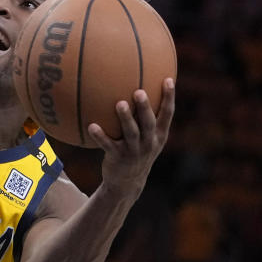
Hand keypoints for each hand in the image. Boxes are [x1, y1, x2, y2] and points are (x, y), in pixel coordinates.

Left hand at [87, 78, 174, 195]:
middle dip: (145, 107)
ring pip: (130, 133)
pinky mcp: (117, 157)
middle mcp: (149, 142)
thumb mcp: (147, 138)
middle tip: (139, 91)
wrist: (127, 182)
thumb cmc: (136, 152)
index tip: (167, 79)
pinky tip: (92, 126)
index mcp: (158, 135)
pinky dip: (100, 136)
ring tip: (119, 104)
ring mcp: (133, 151)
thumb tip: (137, 88)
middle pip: (149, 122)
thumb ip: (145, 118)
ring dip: (125, 118)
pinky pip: (107, 145)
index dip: (169, 97)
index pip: (167, 114)